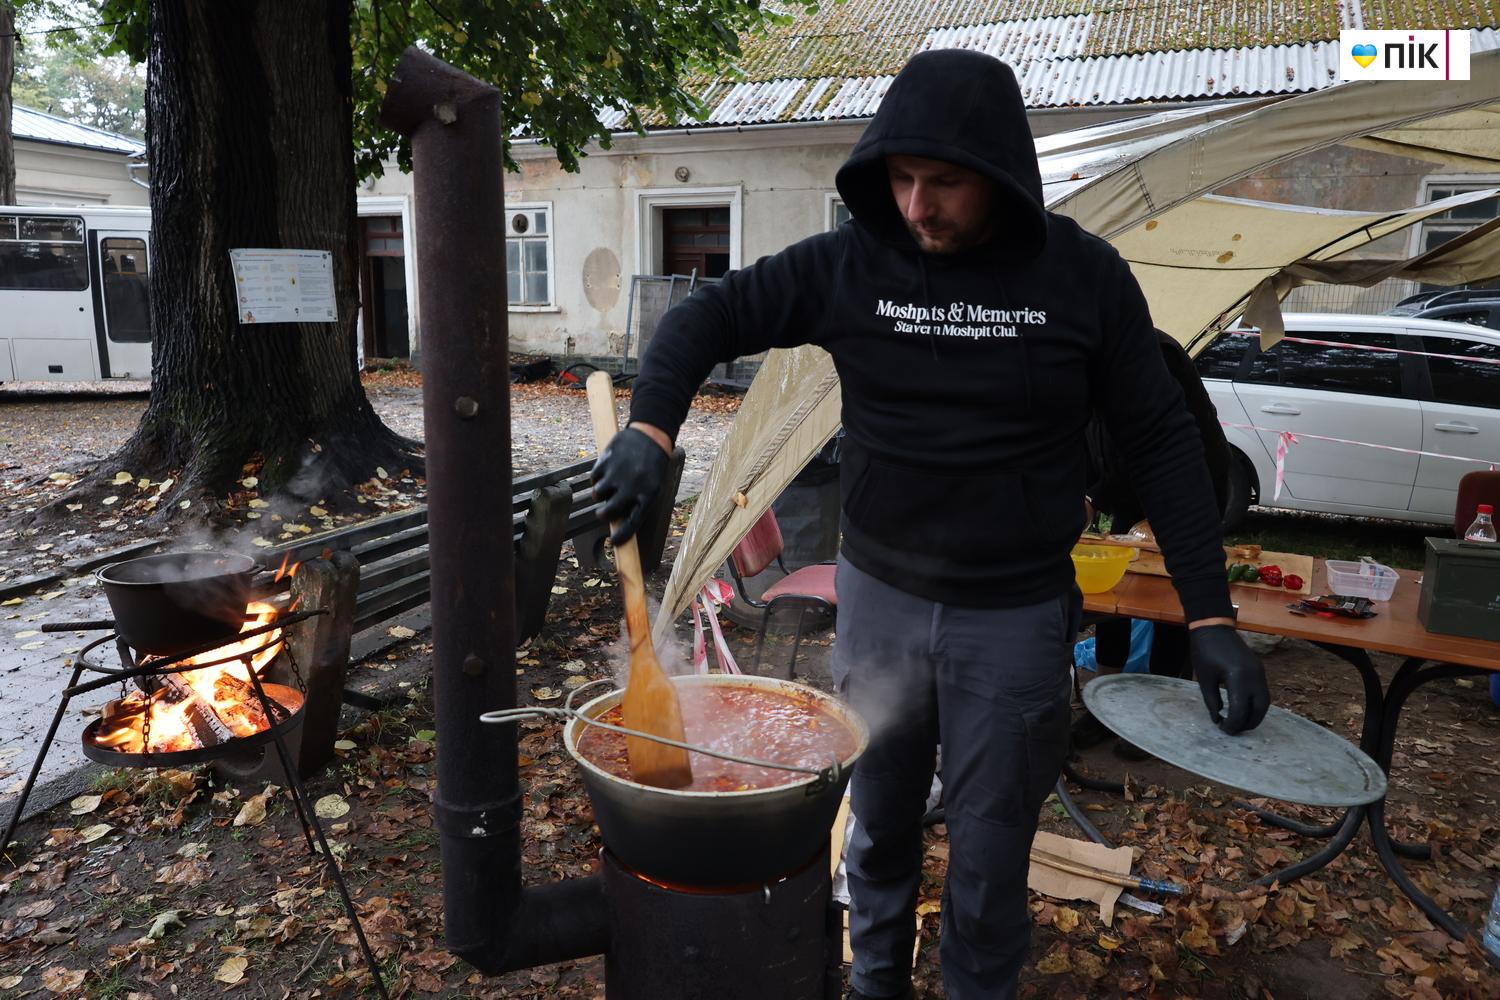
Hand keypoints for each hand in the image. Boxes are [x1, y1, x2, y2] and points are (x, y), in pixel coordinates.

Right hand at [591, 426, 668, 543]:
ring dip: (599, 494)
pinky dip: (597, 477)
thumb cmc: (651, 465)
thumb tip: (618, 521)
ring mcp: (618, 473)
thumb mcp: (652, 485)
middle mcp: (632, 486)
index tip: (614, 542)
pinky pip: (594, 476)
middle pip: (610, 510)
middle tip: (601, 513)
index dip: (622, 535)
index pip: (633, 522)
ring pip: (598, 494)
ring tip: (605, 488)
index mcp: (648, 494)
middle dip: (603, 514)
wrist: (650, 435)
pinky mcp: (607, 460)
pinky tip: (606, 470)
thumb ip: (637, 501)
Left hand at [1188, 624, 1269, 733]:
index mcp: (1238, 677)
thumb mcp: (1204, 679)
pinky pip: (1263, 692)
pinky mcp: (1260, 669)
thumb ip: (1212, 701)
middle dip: (1249, 723)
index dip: (1233, 723)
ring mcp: (1260, 672)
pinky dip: (1256, 704)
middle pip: (1259, 708)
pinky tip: (1245, 710)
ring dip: (1255, 715)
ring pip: (1265, 702)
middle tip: (1234, 731)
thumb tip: (1218, 720)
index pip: (1241, 709)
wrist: (1213, 628)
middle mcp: (1254, 676)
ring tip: (1240, 724)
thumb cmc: (1204, 652)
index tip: (1223, 730)